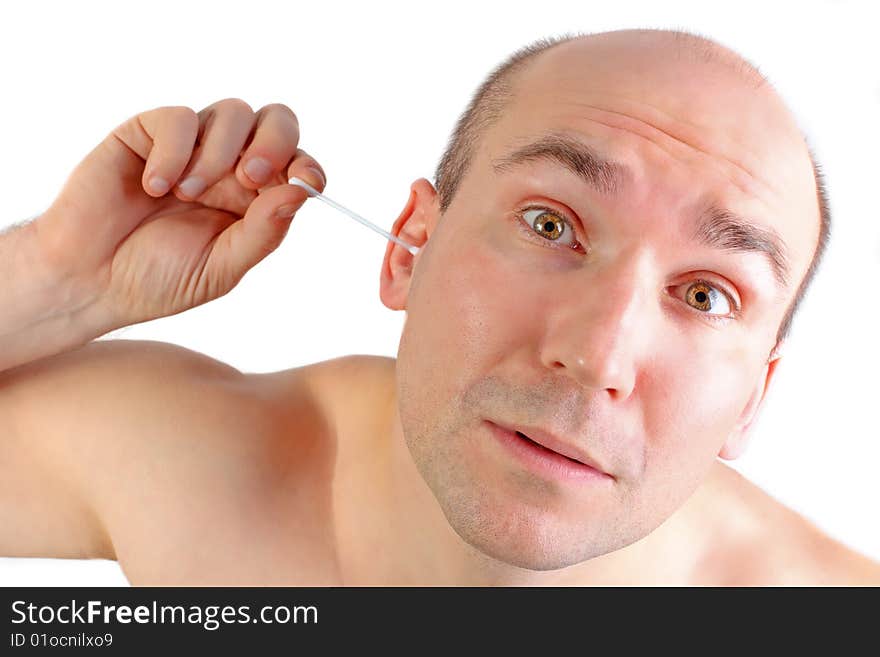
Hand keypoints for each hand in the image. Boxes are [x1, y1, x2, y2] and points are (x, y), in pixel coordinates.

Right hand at [34, 98, 325, 327]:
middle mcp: (229, 166)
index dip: (307, 165)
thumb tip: (302, 192)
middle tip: (250, 177)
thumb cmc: (157, 280)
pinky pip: (179, 119)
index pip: (296, 163)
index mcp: (254, 198)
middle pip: (275, 120)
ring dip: (217, 154)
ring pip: (232, 112)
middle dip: (273, 142)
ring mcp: (190, 147)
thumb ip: (263, 232)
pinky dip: (174, 152)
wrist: (89, 282)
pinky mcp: (148, 134)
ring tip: (187, 195)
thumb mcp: (222, 268)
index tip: (309, 181)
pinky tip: (155, 188)